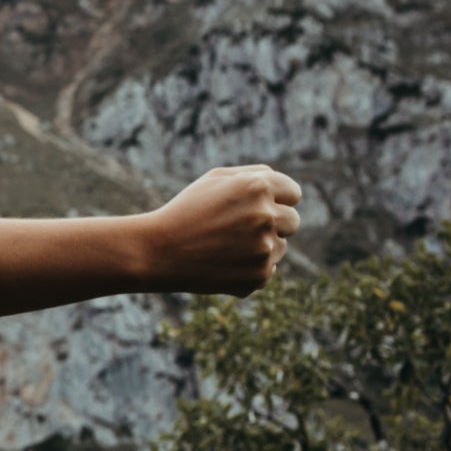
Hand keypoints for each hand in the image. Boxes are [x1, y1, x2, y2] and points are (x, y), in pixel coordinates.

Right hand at [142, 165, 304, 296]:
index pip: (293, 193)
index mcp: (257, 186)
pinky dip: (248, 269)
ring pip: (280, 247)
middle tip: (238, 230)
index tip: (256, 207)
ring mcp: (264, 248)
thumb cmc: (185, 211)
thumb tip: (285, 187)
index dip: (276, 199)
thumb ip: (254, 175)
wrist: (157, 252)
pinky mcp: (259, 275)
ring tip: (223, 248)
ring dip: (260, 247)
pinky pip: (267, 270)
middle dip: (273, 224)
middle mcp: (265, 215)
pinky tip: (221, 264)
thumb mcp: (214, 180)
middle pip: (293, 221)